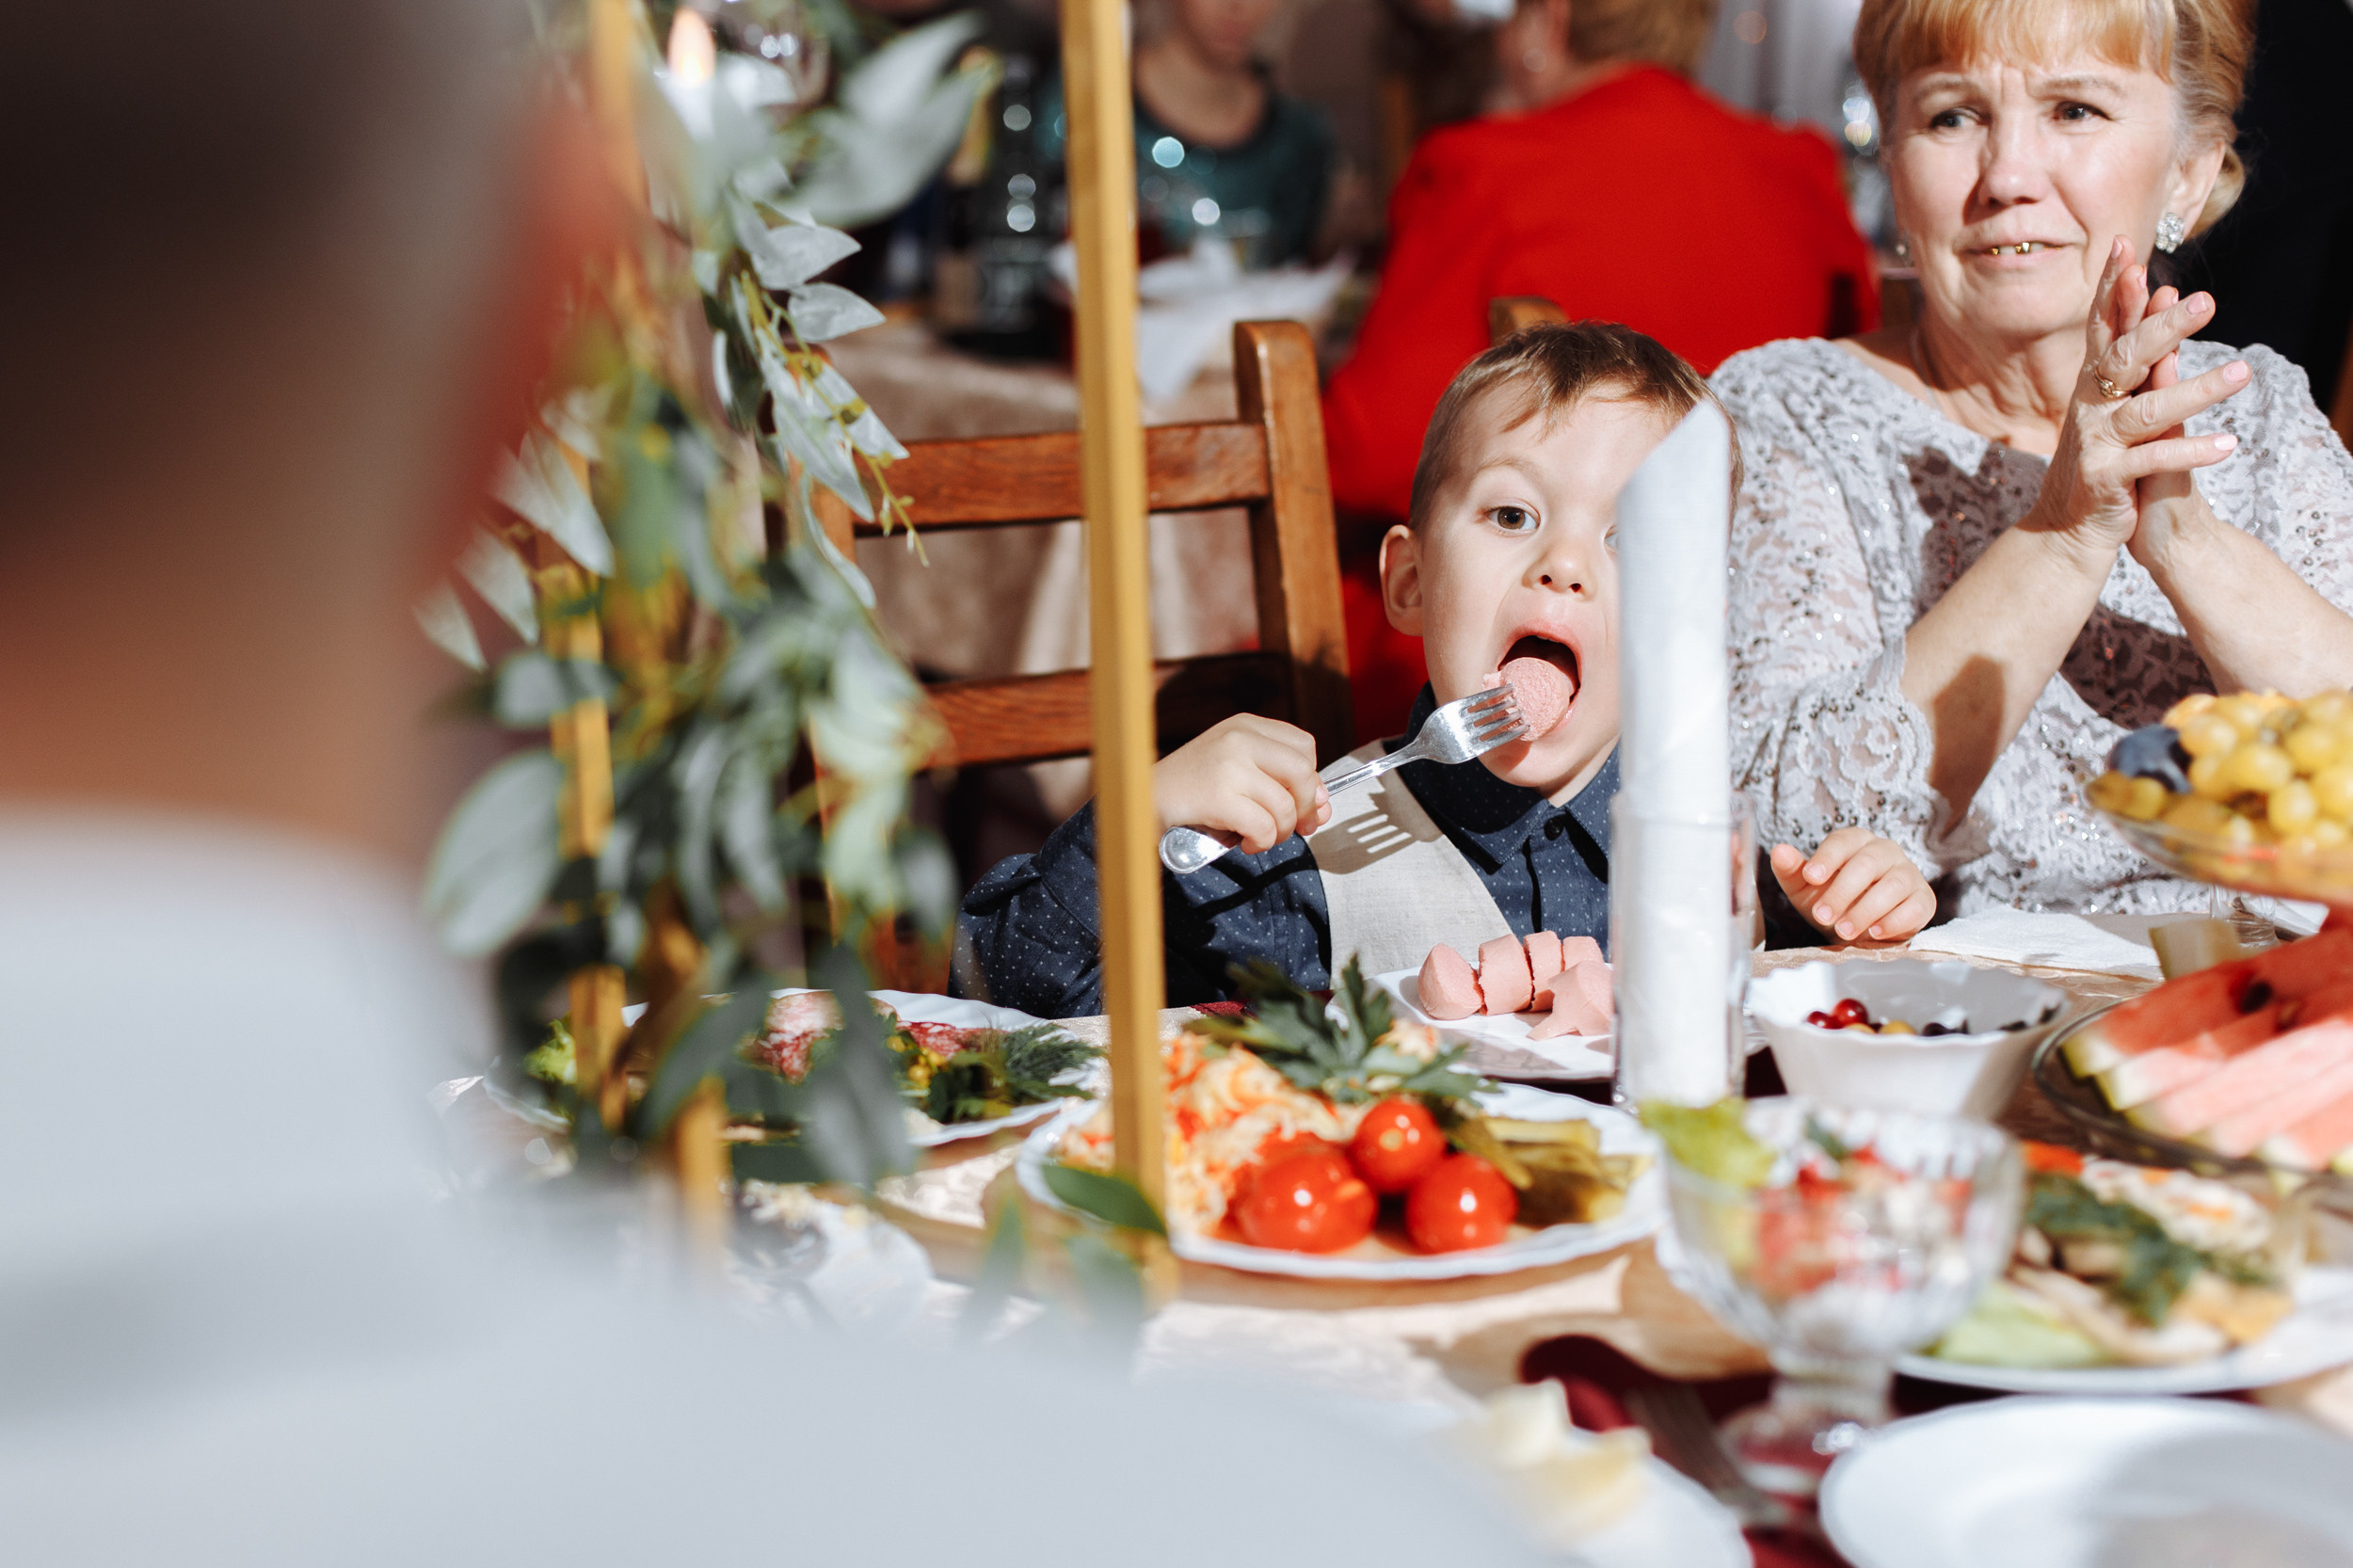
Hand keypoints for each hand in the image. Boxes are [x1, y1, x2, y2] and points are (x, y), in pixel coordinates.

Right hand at [1152, 715, 1329, 855]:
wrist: (1142, 801)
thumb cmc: (1193, 790)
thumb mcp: (1238, 773)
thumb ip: (1280, 783)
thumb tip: (1325, 806)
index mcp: (1246, 725)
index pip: (1304, 746)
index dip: (1310, 779)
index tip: (1302, 802)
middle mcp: (1239, 738)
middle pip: (1302, 772)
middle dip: (1305, 807)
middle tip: (1294, 827)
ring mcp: (1229, 765)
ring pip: (1285, 806)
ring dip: (1280, 832)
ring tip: (1261, 838)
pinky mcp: (1219, 795)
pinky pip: (1264, 827)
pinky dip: (1261, 843)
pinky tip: (1246, 843)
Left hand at [1770, 830, 1935, 945]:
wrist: (1861, 930)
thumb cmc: (1833, 901)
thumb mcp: (1806, 889)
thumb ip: (1792, 870)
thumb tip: (1778, 851)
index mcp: (1856, 841)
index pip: (1842, 841)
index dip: (1826, 857)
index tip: (1810, 877)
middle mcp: (1885, 851)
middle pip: (1867, 863)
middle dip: (1842, 891)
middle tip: (1822, 916)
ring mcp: (1908, 873)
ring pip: (1892, 885)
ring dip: (1865, 910)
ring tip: (1844, 930)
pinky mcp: (1923, 899)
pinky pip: (1914, 906)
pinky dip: (1894, 921)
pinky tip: (1874, 932)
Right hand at [2031, 239, 2248, 559]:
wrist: (2065, 531)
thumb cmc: (2099, 461)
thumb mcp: (2111, 404)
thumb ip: (2135, 352)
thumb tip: (2162, 288)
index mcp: (2090, 386)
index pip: (2102, 327)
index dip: (2112, 289)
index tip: (2128, 247)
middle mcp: (2087, 408)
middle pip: (2125, 359)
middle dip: (2163, 328)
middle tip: (2206, 302)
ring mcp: (2095, 444)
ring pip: (2148, 411)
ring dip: (2196, 390)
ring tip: (2242, 373)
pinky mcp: (2106, 480)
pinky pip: (2153, 460)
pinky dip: (2191, 451)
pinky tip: (2228, 445)